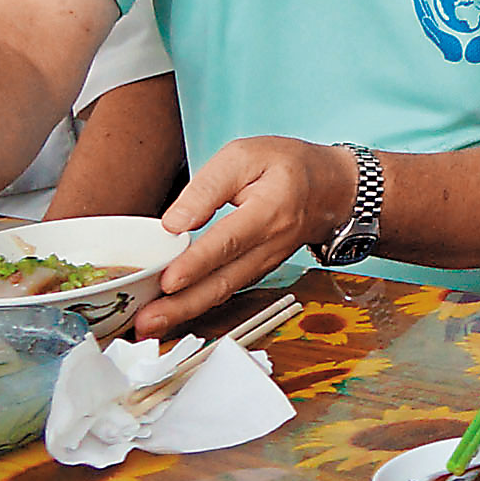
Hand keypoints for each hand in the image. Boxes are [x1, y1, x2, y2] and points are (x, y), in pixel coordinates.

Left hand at [141, 137, 357, 335]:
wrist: (332, 188)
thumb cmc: (288, 166)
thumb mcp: (246, 155)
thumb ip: (207, 187)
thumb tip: (174, 223)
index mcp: (270, 209)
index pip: (229, 240)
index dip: (198, 262)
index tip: (168, 281)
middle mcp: (271, 244)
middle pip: (225, 280)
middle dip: (184, 304)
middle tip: (147, 321)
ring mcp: (267, 262)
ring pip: (225, 292)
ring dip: (187, 311)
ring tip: (150, 325)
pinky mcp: (258, 270)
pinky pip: (228, 290)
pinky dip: (199, 305)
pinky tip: (173, 312)